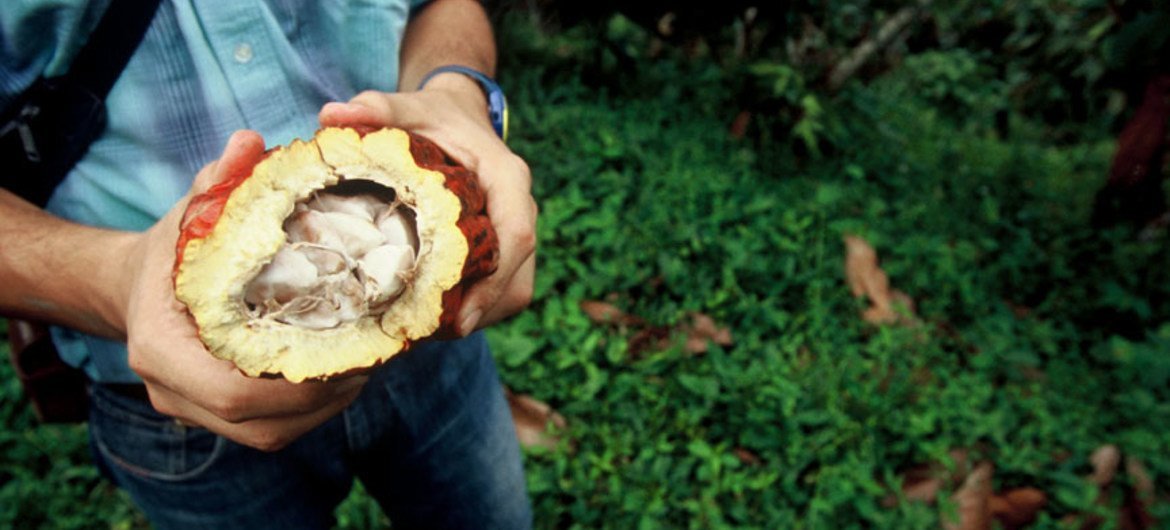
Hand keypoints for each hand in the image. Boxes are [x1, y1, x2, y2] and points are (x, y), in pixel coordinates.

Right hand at [124, 131, 367, 451]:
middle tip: (377, 356)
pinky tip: (349, 372)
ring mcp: (194, 413)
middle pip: (263, 423)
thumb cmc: (171, 249)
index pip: (234, 392)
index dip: (299, 385)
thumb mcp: (192, 209)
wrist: (138, 286)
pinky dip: (316, 409)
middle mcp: (173, 392)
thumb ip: (219, 180)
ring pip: (274, 432)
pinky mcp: (219, 418)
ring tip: (371, 364)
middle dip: (328, 396)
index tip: (351, 353)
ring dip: (329, 406)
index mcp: (161, 349)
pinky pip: (273, 429)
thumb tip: (249, 143)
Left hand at [318, 77, 536, 333]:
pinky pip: (503, 290)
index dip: (493, 283)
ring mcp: (518, 231)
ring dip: (475, 316)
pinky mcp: (508, 249)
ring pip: (513, 291)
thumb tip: (331, 115)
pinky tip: (432, 316)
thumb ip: (374, 108)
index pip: (517, 236)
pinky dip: (473, 308)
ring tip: (424, 331)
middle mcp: (521, 207)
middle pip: (516, 277)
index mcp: (507, 178)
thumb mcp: (407, 108)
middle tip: (427, 336)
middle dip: (478, 312)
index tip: (461, 321)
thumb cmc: (433, 117)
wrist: (459, 115)